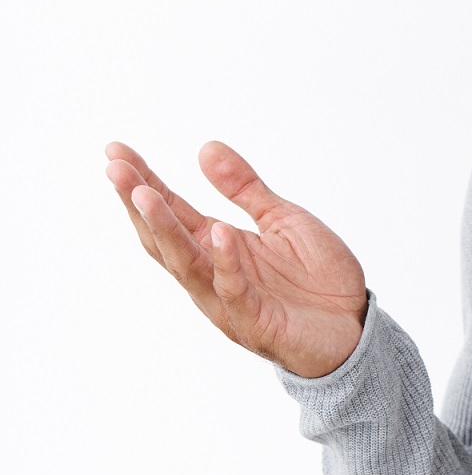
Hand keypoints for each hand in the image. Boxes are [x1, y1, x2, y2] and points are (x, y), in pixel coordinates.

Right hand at [105, 140, 368, 378]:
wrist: (354, 326)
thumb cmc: (317, 278)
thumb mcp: (283, 219)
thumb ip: (245, 188)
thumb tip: (206, 147)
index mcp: (217, 247)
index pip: (170, 212)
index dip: (142, 182)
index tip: (115, 151)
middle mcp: (213, 274)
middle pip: (163, 237)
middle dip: (138, 203)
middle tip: (114, 168)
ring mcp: (229, 301)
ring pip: (186, 265)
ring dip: (164, 229)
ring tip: (144, 193)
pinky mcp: (256, 322)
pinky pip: (234, 290)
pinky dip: (225, 262)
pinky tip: (218, 232)